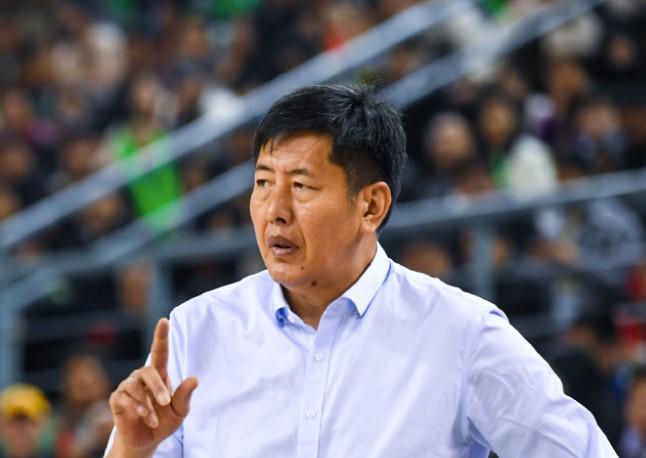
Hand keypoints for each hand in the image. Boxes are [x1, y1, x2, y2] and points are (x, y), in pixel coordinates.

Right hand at [108, 318, 197, 456]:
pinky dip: (137, 409)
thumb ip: (184, 396)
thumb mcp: (179, 411)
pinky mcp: (117, 399)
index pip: (160, 351)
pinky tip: (144, 417)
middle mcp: (142, 376)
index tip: (164, 321)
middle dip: (158, 387)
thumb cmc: (165, 421)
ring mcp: (128, 386)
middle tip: (166, 403)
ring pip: (135, 386)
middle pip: (148, 371)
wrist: (146, 440)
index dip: (161, 335)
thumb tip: (195, 379)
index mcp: (160, 374)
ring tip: (154, 419)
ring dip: (147, 404)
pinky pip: (124, 398)